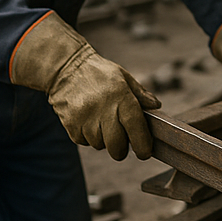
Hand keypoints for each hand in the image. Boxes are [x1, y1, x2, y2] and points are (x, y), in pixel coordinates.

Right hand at [9, 12, 158, 159]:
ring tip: (102, 123)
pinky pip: (83, 141)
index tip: (145, 153)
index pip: (135, 127)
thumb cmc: (100, 74)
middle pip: (116, 145)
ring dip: (103, 141)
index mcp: (121, 97)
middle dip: (121, 150)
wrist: (66, 67)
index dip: (142, 144)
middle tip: (123, 144)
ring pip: (99, 145)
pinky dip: (87, 137)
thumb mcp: (124, 78)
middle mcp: (103, 109)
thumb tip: (156, 106)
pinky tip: (88, 122)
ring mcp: (84, 117)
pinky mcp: (69, 123)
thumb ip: (140, 94)